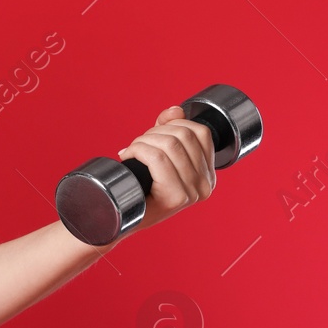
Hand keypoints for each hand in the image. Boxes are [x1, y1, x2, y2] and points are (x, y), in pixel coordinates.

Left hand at [115, 104, 216, 236]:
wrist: (119, 218)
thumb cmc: (138, 188)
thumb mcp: (159, 155)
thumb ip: (170, 130)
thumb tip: (175, 110)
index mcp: (208, 174)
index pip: (200, 131)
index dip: (172, 124)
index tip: (153, 136)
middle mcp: (206, 184)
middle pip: (183, 135)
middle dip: (154, 132)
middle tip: (137, 146)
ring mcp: (193, 193)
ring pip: (169, 144)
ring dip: (143, 141)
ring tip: (133, 152)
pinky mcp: (176, 197)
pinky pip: (157, 158)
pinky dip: (138, 150)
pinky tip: (129, 157)